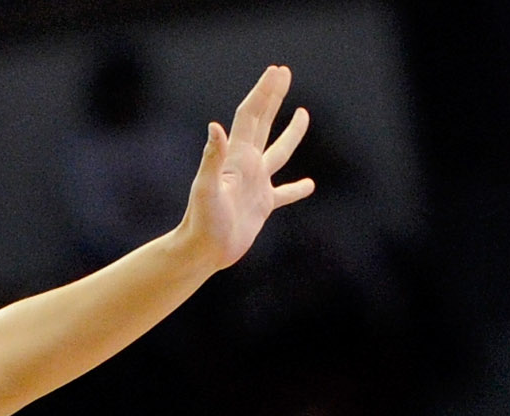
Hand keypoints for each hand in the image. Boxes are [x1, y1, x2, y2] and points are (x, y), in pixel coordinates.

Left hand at [181, 67, 314, 270]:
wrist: (201, 252)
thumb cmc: (202, 222)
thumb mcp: (207, 189)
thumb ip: (212, 158)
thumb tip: (215, 126)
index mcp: (236, 157)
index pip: (251, 116)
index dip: (264, 92)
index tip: (277, 71)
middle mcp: (246, 166)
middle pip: (263, 123)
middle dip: (273, 97)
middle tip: (284, 73)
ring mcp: (255, 185)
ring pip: (279, 152)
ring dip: (291, 133)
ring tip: (303, 114)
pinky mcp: (261, 206)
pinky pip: (284, 194)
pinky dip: (296, 189)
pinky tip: (309, 186)